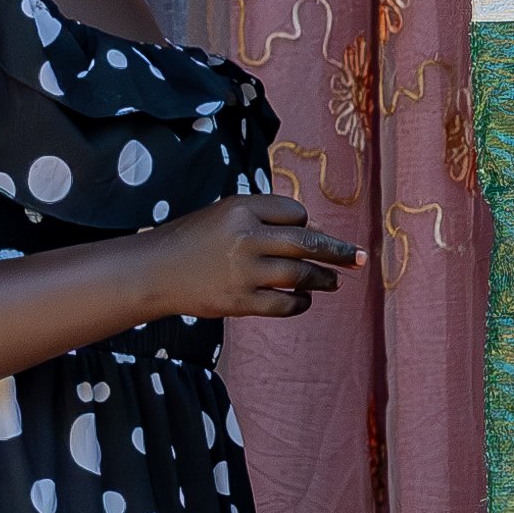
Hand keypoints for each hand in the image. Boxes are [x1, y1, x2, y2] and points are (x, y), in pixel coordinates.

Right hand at [140, 194, 362, 321]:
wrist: (154, 271)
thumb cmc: (192, 240)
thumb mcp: (224, 215)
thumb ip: (263, 219)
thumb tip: (314, 234)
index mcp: (242, 208)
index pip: (294, 213)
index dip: (305, 225)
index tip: (309, 236)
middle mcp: (246, 237)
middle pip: (307, 243)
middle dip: (339, 252)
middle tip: (360, 258)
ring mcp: (244, 271)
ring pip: (299, 275)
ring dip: (322, 280)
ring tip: (334, 282)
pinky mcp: (239, 301)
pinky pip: (283, 304)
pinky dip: (299, 303)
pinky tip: (304, 301)